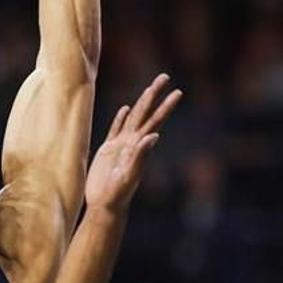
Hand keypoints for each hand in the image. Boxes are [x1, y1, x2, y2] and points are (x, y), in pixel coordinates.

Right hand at [83, 75, 182, 217]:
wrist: (105, 206)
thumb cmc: (117, 195)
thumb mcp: (129, 175)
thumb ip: (140, 156)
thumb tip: (153, 136)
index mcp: (139, 147)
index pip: (155, 121)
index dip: (165, 106)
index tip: (177, 91)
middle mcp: (132, 143)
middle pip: (145, 113)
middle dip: (154, 94)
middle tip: (165, 76)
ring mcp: (120, 146)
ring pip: (132, 118)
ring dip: (141, 102)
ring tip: (149, 89)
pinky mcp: (108, 151)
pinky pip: (115, 130)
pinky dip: (121, 118)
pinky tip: (125, 109)